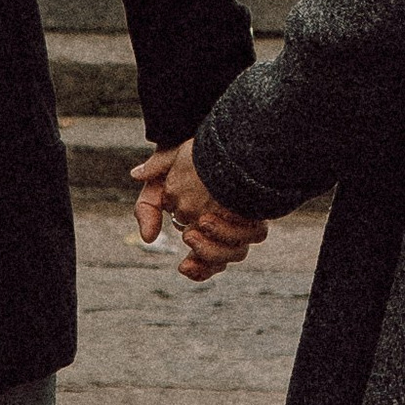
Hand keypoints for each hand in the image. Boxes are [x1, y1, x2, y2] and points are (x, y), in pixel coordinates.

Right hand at [131, 142, 268, 284]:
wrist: (201, 134)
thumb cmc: (180, 161)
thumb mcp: (157, 184)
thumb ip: (147, 210)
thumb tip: (147, 238)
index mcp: (205, 230)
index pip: (207, 263)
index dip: (198, 270)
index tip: (182, 267)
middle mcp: (227, 229)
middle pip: (224, 259)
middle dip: (206, 254)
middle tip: (188, 236)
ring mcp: (243, 219)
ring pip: (239, 250)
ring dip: (219, 243)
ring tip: (202, 222)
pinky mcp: (256, 208)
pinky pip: (254, 232)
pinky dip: (239, 230)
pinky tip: (223, 213)